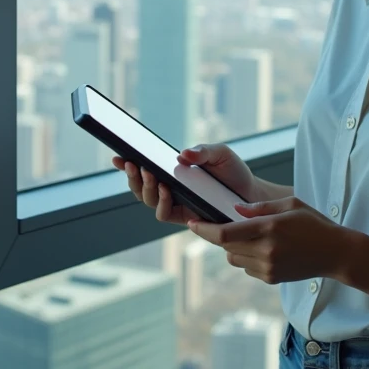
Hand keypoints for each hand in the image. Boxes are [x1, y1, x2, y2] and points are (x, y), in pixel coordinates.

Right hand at [114, 143, 261, 226]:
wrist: (252, 196)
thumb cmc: (233, 173)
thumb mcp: (220, 154)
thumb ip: (202, 151)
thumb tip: (180, 154)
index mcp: (172, 171)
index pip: (143, 168)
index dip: (126, 164)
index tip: (116, 155)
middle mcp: (169, 188)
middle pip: (139, 185)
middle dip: (131, 175)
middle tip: (132, 162)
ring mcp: (175, 204)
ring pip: (147, 199)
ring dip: (144, 186)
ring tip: (148, 173)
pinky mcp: (184, 218)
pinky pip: (164, 214)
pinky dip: (160, 202)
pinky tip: (166, 190)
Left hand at [186, 196, 353, 284]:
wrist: (336, 253)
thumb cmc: (313, 223)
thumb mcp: (289, 204)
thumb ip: (259, 207)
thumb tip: (234, 210)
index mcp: (268, 228)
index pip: (224, 233)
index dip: (203, 229)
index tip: (191, 223)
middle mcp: (265, 250)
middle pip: (225, 247)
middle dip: (220, 236)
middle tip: (224, 224)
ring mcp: (268, 267)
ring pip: (233, 259)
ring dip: (233, 248)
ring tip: (251, 237)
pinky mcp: (271, 278)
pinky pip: (246, 268)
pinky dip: (247, 258)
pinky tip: (264, 249)